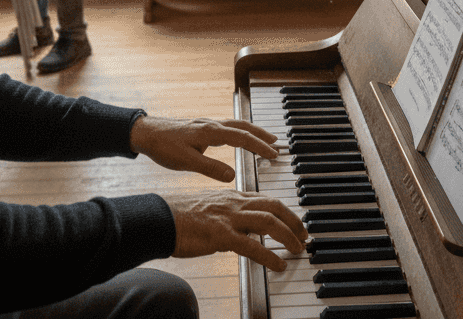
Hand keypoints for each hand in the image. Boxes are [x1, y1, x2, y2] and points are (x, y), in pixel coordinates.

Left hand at [130, 115, 279, 183]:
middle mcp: (212, 124)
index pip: (242, 137)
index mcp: (210, 132)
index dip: (259, 146)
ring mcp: (207, 124)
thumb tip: (232, 175)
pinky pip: (228, 127)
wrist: (145, 132)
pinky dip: (241, 131)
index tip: (274, 154)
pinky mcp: (202, 127)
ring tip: (266, 140)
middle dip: (262, 135)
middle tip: (278, 145)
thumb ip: (210, 168)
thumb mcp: (185, 162)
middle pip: (244, 126)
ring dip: (253, 131)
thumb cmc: (163, 146)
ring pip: (237, 124)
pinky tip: (240, 138)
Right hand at [163, 189, 306, 271]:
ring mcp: (228, 219)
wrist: (159, 219)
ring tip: (297, 249)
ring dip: (288, 236)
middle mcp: (233, 204)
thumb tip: (237, 226)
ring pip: (268, 222)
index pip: (265, 199)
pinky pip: (251, 246)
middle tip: (303, 235)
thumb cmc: (178, 216)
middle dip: (293, 221)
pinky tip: (278, 265)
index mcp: (230, 197)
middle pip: (274, 206)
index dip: (284, 210)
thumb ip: (225, 213)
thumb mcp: (207, 208)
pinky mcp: (220, 236)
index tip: (294, 222)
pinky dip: (269, 256)